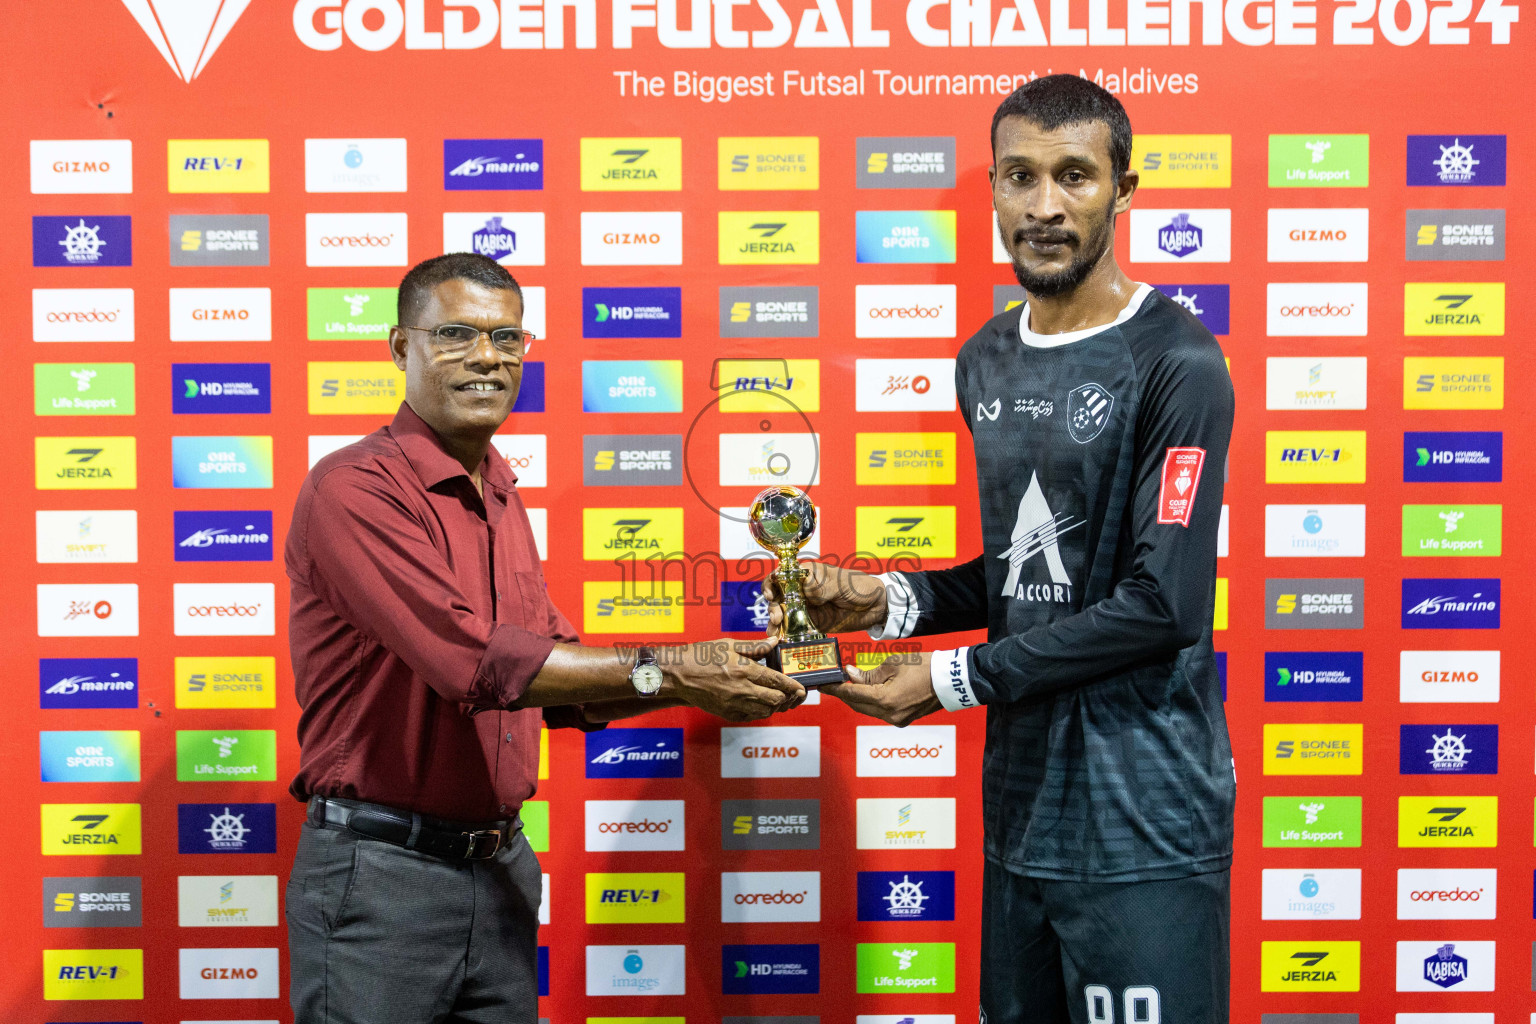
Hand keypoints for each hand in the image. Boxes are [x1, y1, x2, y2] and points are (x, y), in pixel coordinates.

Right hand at [664, 638, 806, 721]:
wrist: (678, 676)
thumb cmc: (701, 656)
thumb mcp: (729, 644)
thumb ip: (755, 646)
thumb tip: (775, 642)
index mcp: (744, 670)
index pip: (777, 681)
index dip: (793, 686)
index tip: (801, 688)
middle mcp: (742, 690)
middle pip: (776, 700)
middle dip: (788, 698)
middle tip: (793, 695)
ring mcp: (734, 704)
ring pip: (765, 712)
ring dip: (774, 706)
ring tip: (778, 698)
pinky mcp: (727, 714)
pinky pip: (751, 717)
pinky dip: (759, 711)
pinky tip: (759, 703)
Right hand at [764, 562, 888, 636]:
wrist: (876, 606)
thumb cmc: (859, 586)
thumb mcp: (839, 583)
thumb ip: (820, 588)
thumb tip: (803, 591)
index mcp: (807, 574)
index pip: (781, 575)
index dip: (771, 584)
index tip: (771, 594)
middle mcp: (802, 591)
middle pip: (778, 597)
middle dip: (773, 607)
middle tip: (777, 617)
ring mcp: (806, 608)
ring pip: (783, 614)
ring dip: (775, 622)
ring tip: (775, 632)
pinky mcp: (812, 624)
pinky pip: (794, 629)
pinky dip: (785, 634)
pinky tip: (780, 639)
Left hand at [822, 652, 940, 726]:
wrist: (950, 680)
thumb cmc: (924, 667)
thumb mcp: (893, 664)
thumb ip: (868, 673)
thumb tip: (850, 674)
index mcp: (884, 700)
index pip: (851, 695)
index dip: (834, 689)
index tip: (822, 684)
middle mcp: (889, 714)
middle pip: (857, 705)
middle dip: (844, 694)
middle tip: (834, 682)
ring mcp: (897, 720)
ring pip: (868, 710)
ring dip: (857, 698)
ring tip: (849, 684)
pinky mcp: (903, 719)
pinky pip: (880, 712)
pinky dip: (871, 702)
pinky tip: (867, 691)